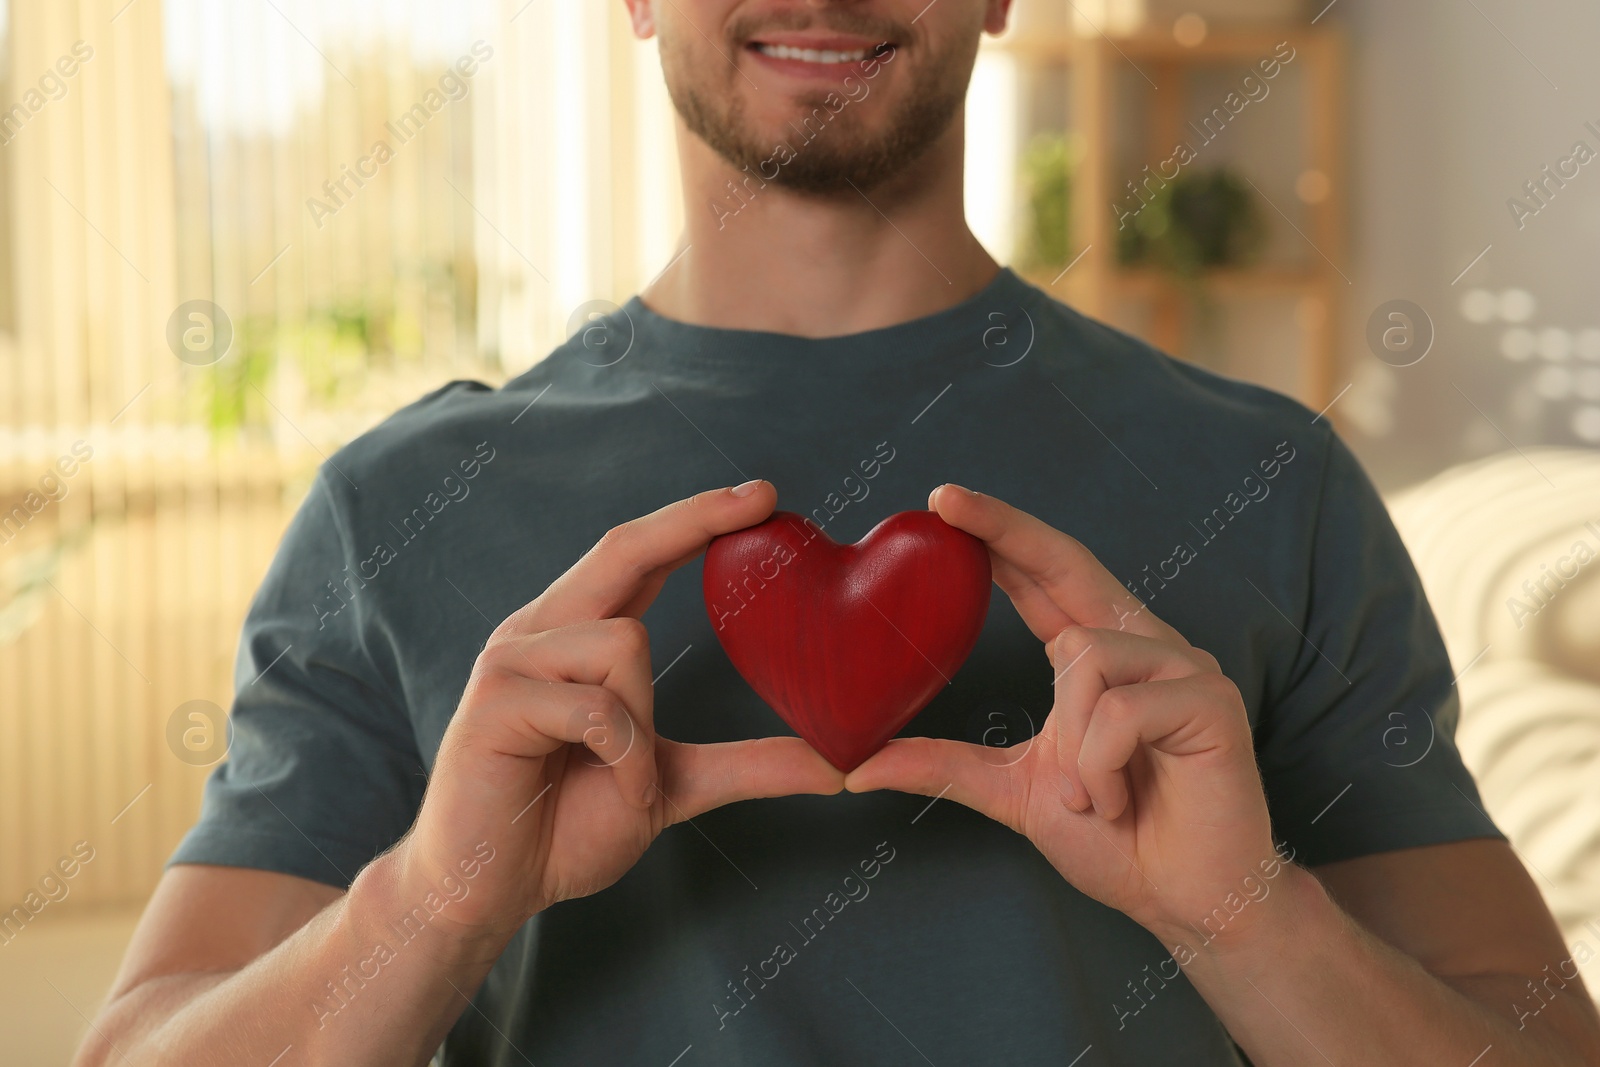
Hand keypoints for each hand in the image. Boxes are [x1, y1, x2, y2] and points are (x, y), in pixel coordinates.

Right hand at [395, 481, 843, 940]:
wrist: (488, 889)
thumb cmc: (565, 827)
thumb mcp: (673, 785)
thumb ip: (749, 764)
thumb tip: (838, 765)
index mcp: (574, 635)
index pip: (638, 556)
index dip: (696, 520)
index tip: (763, 496)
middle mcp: (540, 631)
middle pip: (622, 548)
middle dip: (695, 519)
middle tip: (764, 497)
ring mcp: (512, 661)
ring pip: (623, 642)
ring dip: (643, 728)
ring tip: (622, 780)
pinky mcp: (497, 702)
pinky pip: (598, 708)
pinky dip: (623, 759)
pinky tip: (607, 789)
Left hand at [846, 484, 1278, 947]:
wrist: (1187, 900)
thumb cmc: (1115, 840)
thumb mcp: (1012, 792)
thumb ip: (944, 766)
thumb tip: (856, 766)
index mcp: (1098, 657)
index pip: (1043, 577)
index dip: (999, 534)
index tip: (941, 502)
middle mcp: (1143, 645)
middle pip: (1069, 562)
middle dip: (1006, 528)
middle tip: (943, 501)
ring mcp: (1183, 666)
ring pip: (1083, 657)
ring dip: (1071, 746)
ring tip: (1089, 797)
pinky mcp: (1212, 699)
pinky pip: (1119, 709)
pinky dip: (1099, 768)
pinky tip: (1117, 802)